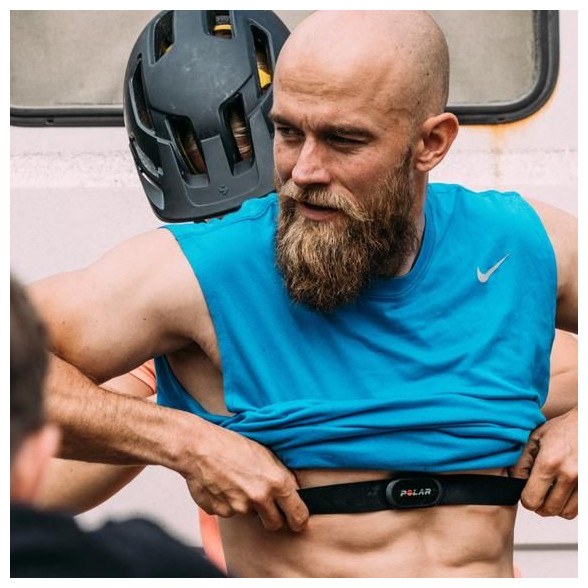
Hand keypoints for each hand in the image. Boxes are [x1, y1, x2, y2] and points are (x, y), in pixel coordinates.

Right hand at [179, 419, 308, 531]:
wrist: (198, 446)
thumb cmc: (230, 444)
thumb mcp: (265, 453)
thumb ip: (281, 475)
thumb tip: (292, 491)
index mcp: (276, 481)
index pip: (298, 514)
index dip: (299, 520)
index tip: (298, 522)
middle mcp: (259, 497)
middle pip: (275, 524)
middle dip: (273, 518)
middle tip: (266, 504)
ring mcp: (239, 508)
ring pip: (250, 515)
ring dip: (247, 505)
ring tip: (236, 481)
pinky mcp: (221, 512)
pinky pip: (230, 512)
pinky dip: (228, 502)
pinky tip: (222, 484)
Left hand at [509, 406, 576, 518]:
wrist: (586, 425)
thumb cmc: (561, 429)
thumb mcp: (534, 439)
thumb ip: (521, 461)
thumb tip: (514, 482)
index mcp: (549, 462)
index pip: (532, 499)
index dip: (525, 499)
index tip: (525, 492)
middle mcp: (569, 475)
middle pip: (549, 510)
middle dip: (539, 506)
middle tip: (536, 494)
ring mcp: (583, 482)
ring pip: (566, 513)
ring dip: (555, 507)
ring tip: (550, 493)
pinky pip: (579, 508)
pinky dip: (568, 505)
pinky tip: (562, 491)